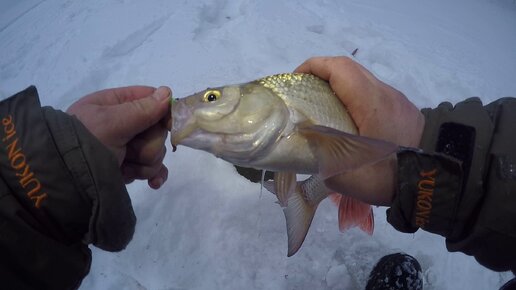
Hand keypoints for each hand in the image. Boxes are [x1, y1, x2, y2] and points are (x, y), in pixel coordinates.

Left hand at [66, 86, 170, 188]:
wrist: (65, 183)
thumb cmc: (85, 144)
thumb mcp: (111, 123)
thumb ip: (141, 109)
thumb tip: (168, 93)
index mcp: (115, 104)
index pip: (151, 99)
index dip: (163, 111)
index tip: (167, 125)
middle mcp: (123, 124)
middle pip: (157, 129)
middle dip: (148, 144)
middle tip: (129, 150)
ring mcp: (127, 148)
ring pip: (156, 151)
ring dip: (144, 163)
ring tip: (125, 167)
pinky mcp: (130, 168)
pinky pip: (154, 169)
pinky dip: (154, 175)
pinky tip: (152, 183)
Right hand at [295, 56, 424, 204]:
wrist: (437, 182)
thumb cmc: (390, 176)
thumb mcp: (347, 175)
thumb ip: (319, 157)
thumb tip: (303, 145)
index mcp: (371, 102)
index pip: (339, 68)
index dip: (313, 67)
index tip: (295, 81)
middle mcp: (385, 93)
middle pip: (349, 70)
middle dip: (321, 75)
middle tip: (303, 95)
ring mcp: (396, 101)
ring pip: (361, 82)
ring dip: (338, 87)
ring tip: (321, 109)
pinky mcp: (402, 111)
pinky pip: (372, 95)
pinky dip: (353, 98)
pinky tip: (346, 121)